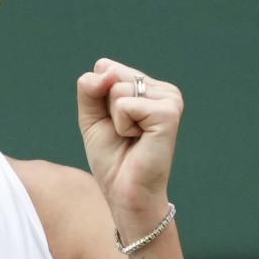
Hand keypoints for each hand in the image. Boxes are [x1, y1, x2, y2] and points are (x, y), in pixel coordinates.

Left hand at [76, 57, 183, 225]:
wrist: (125, 191)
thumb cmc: (112, 157)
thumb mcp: (91, 117)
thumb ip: (89, 88)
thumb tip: (106, 72)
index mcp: (147, 86)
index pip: (105, 67)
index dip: (97, 98)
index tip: (112, 123)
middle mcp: (162, 88)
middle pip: (110, 74)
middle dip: (105, 108)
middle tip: (122, 132)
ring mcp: (169, 98)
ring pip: (117, 88)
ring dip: (114, 119)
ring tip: (132, 137)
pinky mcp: (168, 112)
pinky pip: (125, 105)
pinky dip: (122, 126)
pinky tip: (139, 139)